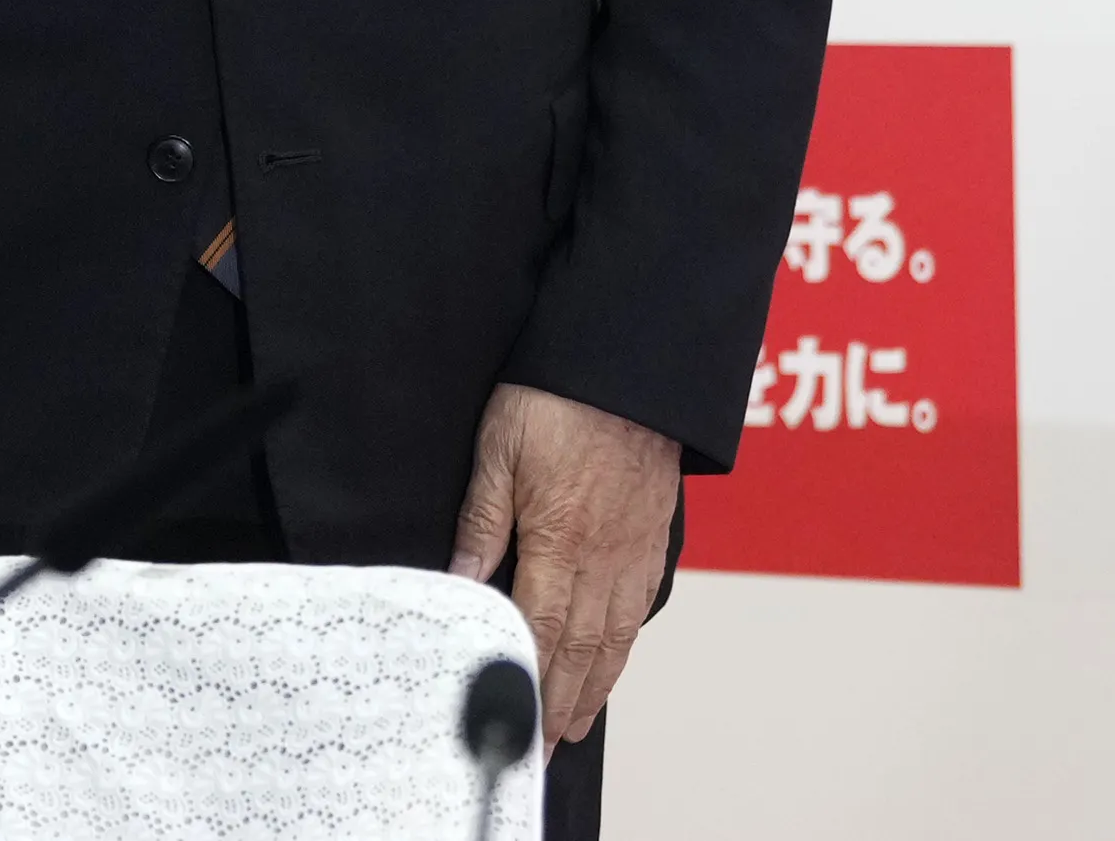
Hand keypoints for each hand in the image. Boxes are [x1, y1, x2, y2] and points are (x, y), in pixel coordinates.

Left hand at [445, 382, 678, 748]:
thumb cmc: (557, 399)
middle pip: (580, 648)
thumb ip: (481, 524)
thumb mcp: (497, 452)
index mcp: (559, 540)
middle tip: (541, 746)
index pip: (537, 628)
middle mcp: (603, 558)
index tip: (511, 719)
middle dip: (559, 703)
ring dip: (594, 686)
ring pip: (615, 636)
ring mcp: (634, 552)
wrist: (629, 367)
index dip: (524, 679)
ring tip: (575, 722)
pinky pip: (640, 607)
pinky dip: (625, 646)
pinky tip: (612, 660)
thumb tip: (461, 585)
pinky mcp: (653, 539)